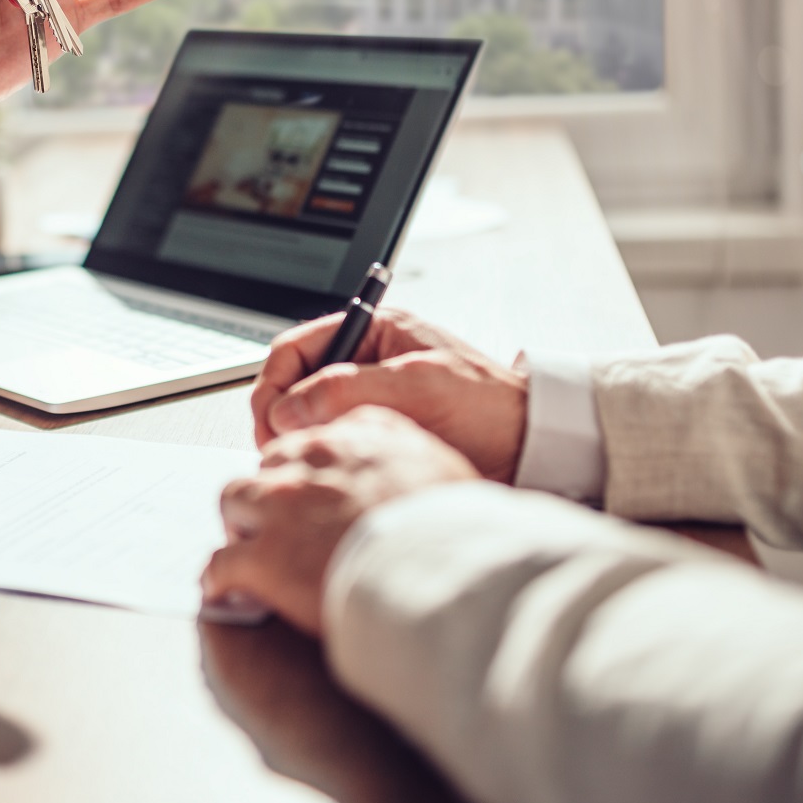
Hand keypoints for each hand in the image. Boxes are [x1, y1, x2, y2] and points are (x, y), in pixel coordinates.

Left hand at [203, 407, 477, 634]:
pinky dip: (220, 578)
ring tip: (249, 553)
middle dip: (269, 493)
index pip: (308, 440)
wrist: (441, 575)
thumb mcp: (440, 464)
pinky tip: (227, 592)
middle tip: (279, 525)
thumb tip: (397, 460)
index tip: (308, 492)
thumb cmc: (451, 530)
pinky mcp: (262, 557)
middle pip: (265, 466)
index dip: (305, 471)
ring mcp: (280, 507)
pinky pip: (220, 563)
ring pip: (233, 501)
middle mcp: (310, 463)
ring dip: (241, 526)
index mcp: (354, 438)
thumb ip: (405, 448)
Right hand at [251, 307, 529, 481]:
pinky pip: (332, 442)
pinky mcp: (378, 434)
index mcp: (372, 332)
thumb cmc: (490, 404)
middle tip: (283, 449)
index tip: (269, 422)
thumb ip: (348, 388)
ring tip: (309, 461)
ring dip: (301, 439)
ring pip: (308, 418)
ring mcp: (369, 400)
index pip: (295, 348)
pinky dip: (323, 455)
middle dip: (281, 416)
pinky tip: (333, 471)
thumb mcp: (418, 385)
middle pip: (294, 384)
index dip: (274, 384)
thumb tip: (288, 409)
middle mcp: (365, 362)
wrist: (533, 445)